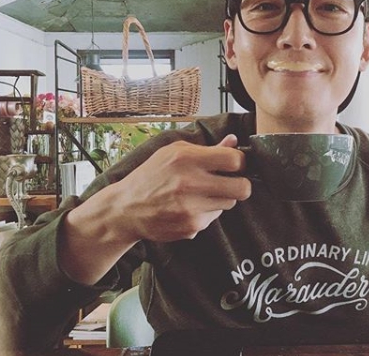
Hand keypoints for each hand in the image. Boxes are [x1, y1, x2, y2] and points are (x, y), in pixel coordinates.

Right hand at [112, 134, 250, 242]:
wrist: (126, 208)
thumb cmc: (151, 176)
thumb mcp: (174, 152)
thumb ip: (208, 148)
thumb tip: (234, 142)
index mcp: (187, 159)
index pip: (235, 161)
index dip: (240, 162)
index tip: (235, 164)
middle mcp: (190, 184)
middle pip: (243, 188)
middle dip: (241, 184)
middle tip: (230, 182)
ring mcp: (191, 209)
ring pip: (230, 204)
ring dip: (222, 198)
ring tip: (201, 193)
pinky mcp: (191, 227)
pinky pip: (213, 218)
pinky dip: (206, 212)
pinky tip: (188, 207)